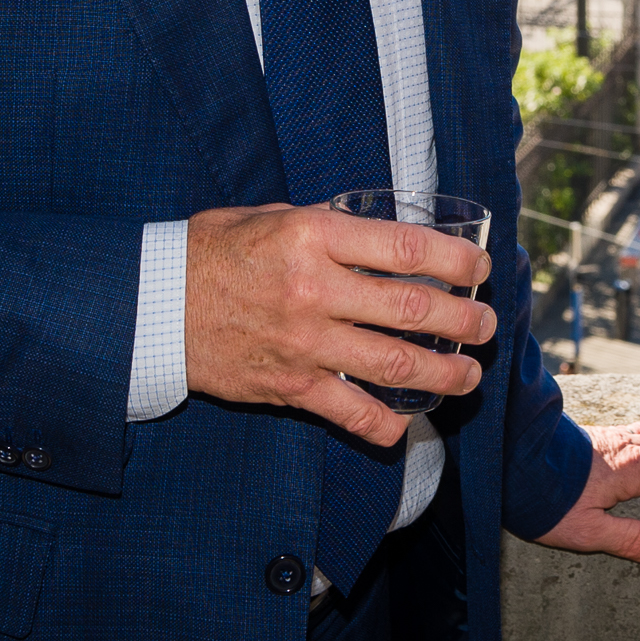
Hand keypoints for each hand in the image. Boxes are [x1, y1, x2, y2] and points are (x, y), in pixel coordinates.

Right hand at [183, 203, 495, 448]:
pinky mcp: (289, 386)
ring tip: (470, 376)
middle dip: (462, 320)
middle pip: (410, 308)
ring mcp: (304, 343)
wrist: (153, 305)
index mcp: (313, 236)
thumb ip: (329, 227)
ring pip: (392, 364)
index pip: (405, 247)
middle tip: (486, 326)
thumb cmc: (214, 251)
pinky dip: (385, 424)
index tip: (479, 269)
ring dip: (442, 374)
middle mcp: (314, 290)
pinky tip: (408, 422)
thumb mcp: (273, 216)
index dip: (454, 259)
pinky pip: (350, 412)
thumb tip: (382, 234)